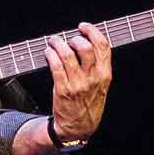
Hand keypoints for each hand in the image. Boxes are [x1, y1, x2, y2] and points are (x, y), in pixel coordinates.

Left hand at [44, 23, 112, 145]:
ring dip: (58, 43)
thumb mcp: (102, 86)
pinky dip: (50, 54)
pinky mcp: (63, 89)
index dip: (92, 31)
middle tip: (67, 40)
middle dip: (73, 38)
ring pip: (67, 54)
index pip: (103, 46)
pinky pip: (55, 65)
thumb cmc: (89, 104)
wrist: (79, 128)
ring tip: (54, 42)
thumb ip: (99, 66)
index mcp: (105, 75)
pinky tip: (48, 53)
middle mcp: (92, 78)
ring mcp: (77, 84)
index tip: (83, 27)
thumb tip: (88, 42)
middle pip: (84, 47)